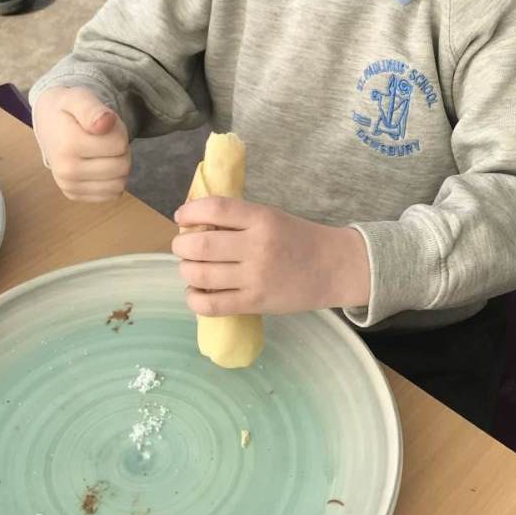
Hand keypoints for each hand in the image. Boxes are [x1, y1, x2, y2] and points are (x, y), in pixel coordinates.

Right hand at [32, 86, 131, 201]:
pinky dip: (111, 179)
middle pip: (122, 166)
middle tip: (103, 137)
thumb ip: (93, 109)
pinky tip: (97, 164)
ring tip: (100, 150)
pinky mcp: (74, 195)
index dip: (118, 131)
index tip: (103, 124)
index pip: (120, 145)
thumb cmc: (67, 109)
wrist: (46, 124)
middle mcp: (66, 171)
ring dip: (117, 165)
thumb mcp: (79, 98)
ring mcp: (69, 186)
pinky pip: (111, 194)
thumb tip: (106, 123)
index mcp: (68, 146)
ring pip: (120, 183)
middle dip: (120, 149)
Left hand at [172, 197, 369, 315]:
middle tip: (182, 246)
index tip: (181, 216)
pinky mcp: (255, 303)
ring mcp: (255, 277)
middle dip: (181, 246)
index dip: (190, 211)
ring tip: (190, 268)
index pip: (215, 209)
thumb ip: (238, 218)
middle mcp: (257, 246)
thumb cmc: (300, 239)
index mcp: (262, 218)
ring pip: (200, 276)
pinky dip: (194, 299)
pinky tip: (196, 292)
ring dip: (186, 271)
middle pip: (201, 245)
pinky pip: (212, 305)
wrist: (334, 268)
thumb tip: (194, 222)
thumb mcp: (272, 216)